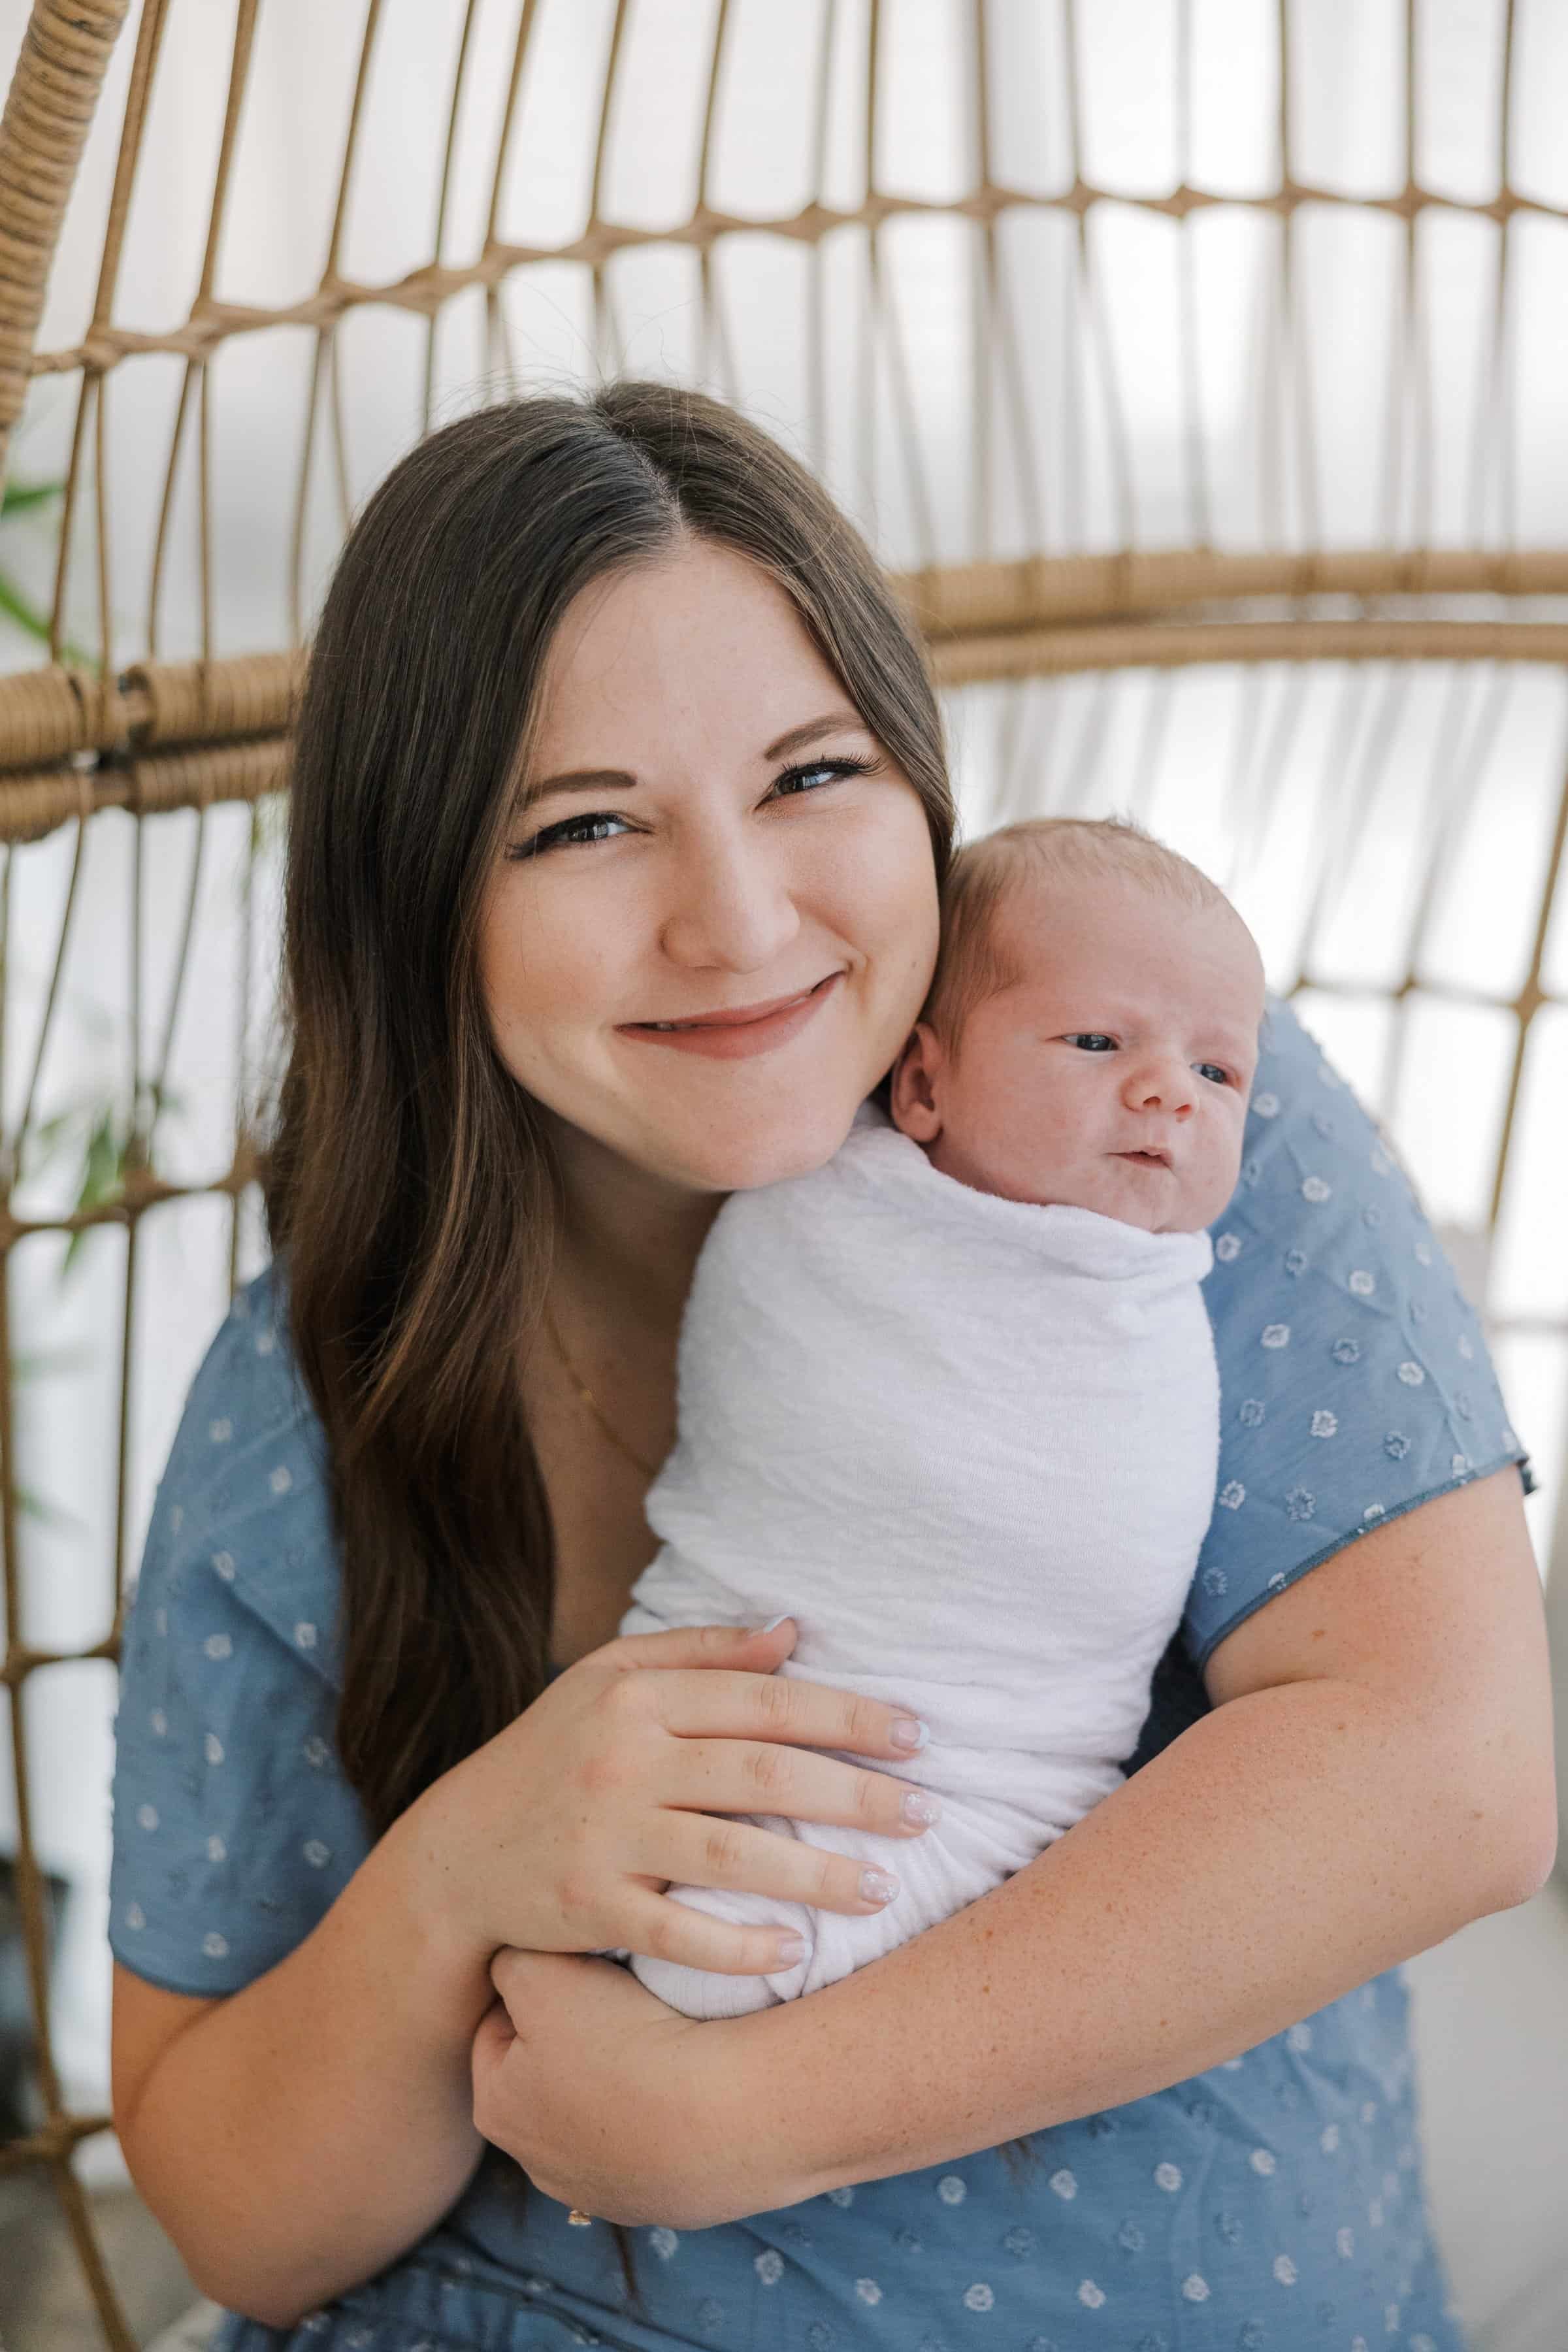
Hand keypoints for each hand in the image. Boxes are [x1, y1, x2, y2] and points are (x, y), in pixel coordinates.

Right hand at [410, 1615, 939, 1974]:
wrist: (457, 1854)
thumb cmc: (554, 1755)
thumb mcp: (610, 1679)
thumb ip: (701, 1651)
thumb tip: (794, 1631)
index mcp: (638, 1694)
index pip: (764, 1700)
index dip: (848, 1716)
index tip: (917, 1735)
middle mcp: (624, 1757)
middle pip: (763, 1772)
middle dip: (857, 1794)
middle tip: (928, 1813)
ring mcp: (605, 1833)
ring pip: (733, 1853)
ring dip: (820, 1873)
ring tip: (887, 1887)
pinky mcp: (587, 1905)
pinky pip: (678, 1932)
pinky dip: (739, 1944)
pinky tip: (795, 1950)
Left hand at [472, 1947, 749, 2228]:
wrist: (725, 2113)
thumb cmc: (624, 2036)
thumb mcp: (543, 1971)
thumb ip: (511, 1960)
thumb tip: (515, 1964)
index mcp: (498, 2111)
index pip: (497, 2028)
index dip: (534, 1986)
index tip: (577, 1964)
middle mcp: (540, 2166)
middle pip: (549, 2076)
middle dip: (575, 2037)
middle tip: (619, 1996)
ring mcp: (604, 2191)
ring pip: (602, 2113)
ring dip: (622, 2078)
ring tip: (661, 2038)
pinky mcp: (662, 2202)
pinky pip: (654, 2140)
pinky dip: (666, 2112)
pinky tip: (691, 2080)